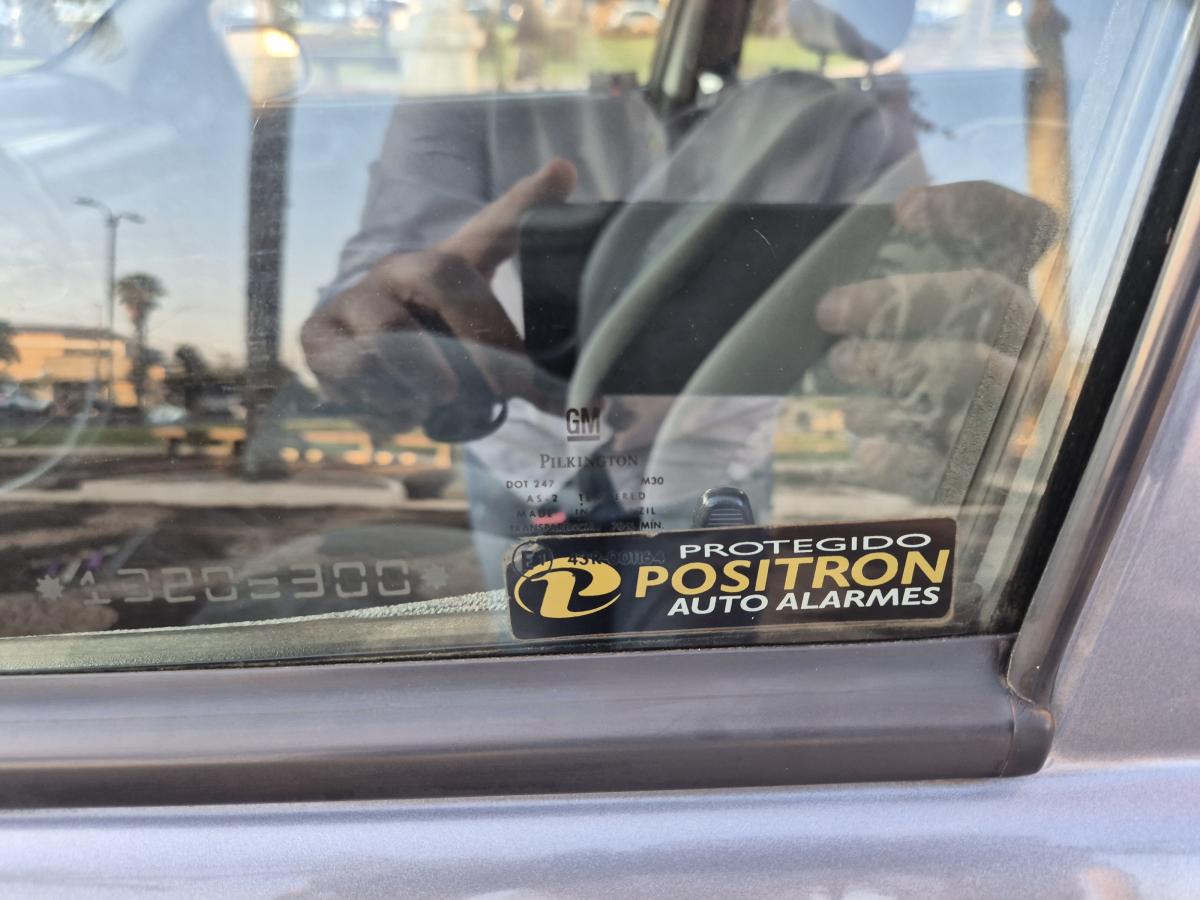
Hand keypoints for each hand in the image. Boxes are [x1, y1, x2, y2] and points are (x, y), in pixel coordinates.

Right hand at [301, 159, 576, 432]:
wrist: (350, 371)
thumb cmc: (423, 352)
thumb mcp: (476, 361)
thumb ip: (533, 373)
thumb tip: (594, 405)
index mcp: (443, 265)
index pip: (490, 228)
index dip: (526, 203)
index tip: (564, 173)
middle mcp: (398, 271)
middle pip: (440, 274)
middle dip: (478, 330)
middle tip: (505, 385)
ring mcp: (354, 301)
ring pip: (389, 329)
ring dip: (425, 371)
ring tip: (443, 401)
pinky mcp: (318, 338)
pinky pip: (350, 366)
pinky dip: (383, 399)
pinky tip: (402, 415)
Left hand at [815, 182, 1055, 500]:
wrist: (887, 455)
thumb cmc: (878, 359)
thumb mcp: (883, 312)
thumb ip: (875, 272)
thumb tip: (876, 231)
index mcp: (1007, 286)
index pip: (1030, 225)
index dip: (978, 207)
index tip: (904, 211)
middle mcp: (1027, 342)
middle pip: (993, 300)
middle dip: (906, 300)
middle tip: (828, 311)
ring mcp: (1014, 407)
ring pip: (982, 380)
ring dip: (904, 368)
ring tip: (841, 365)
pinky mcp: (981, 470)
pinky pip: (956, 462)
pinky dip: (904, 454)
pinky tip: (863, 445)